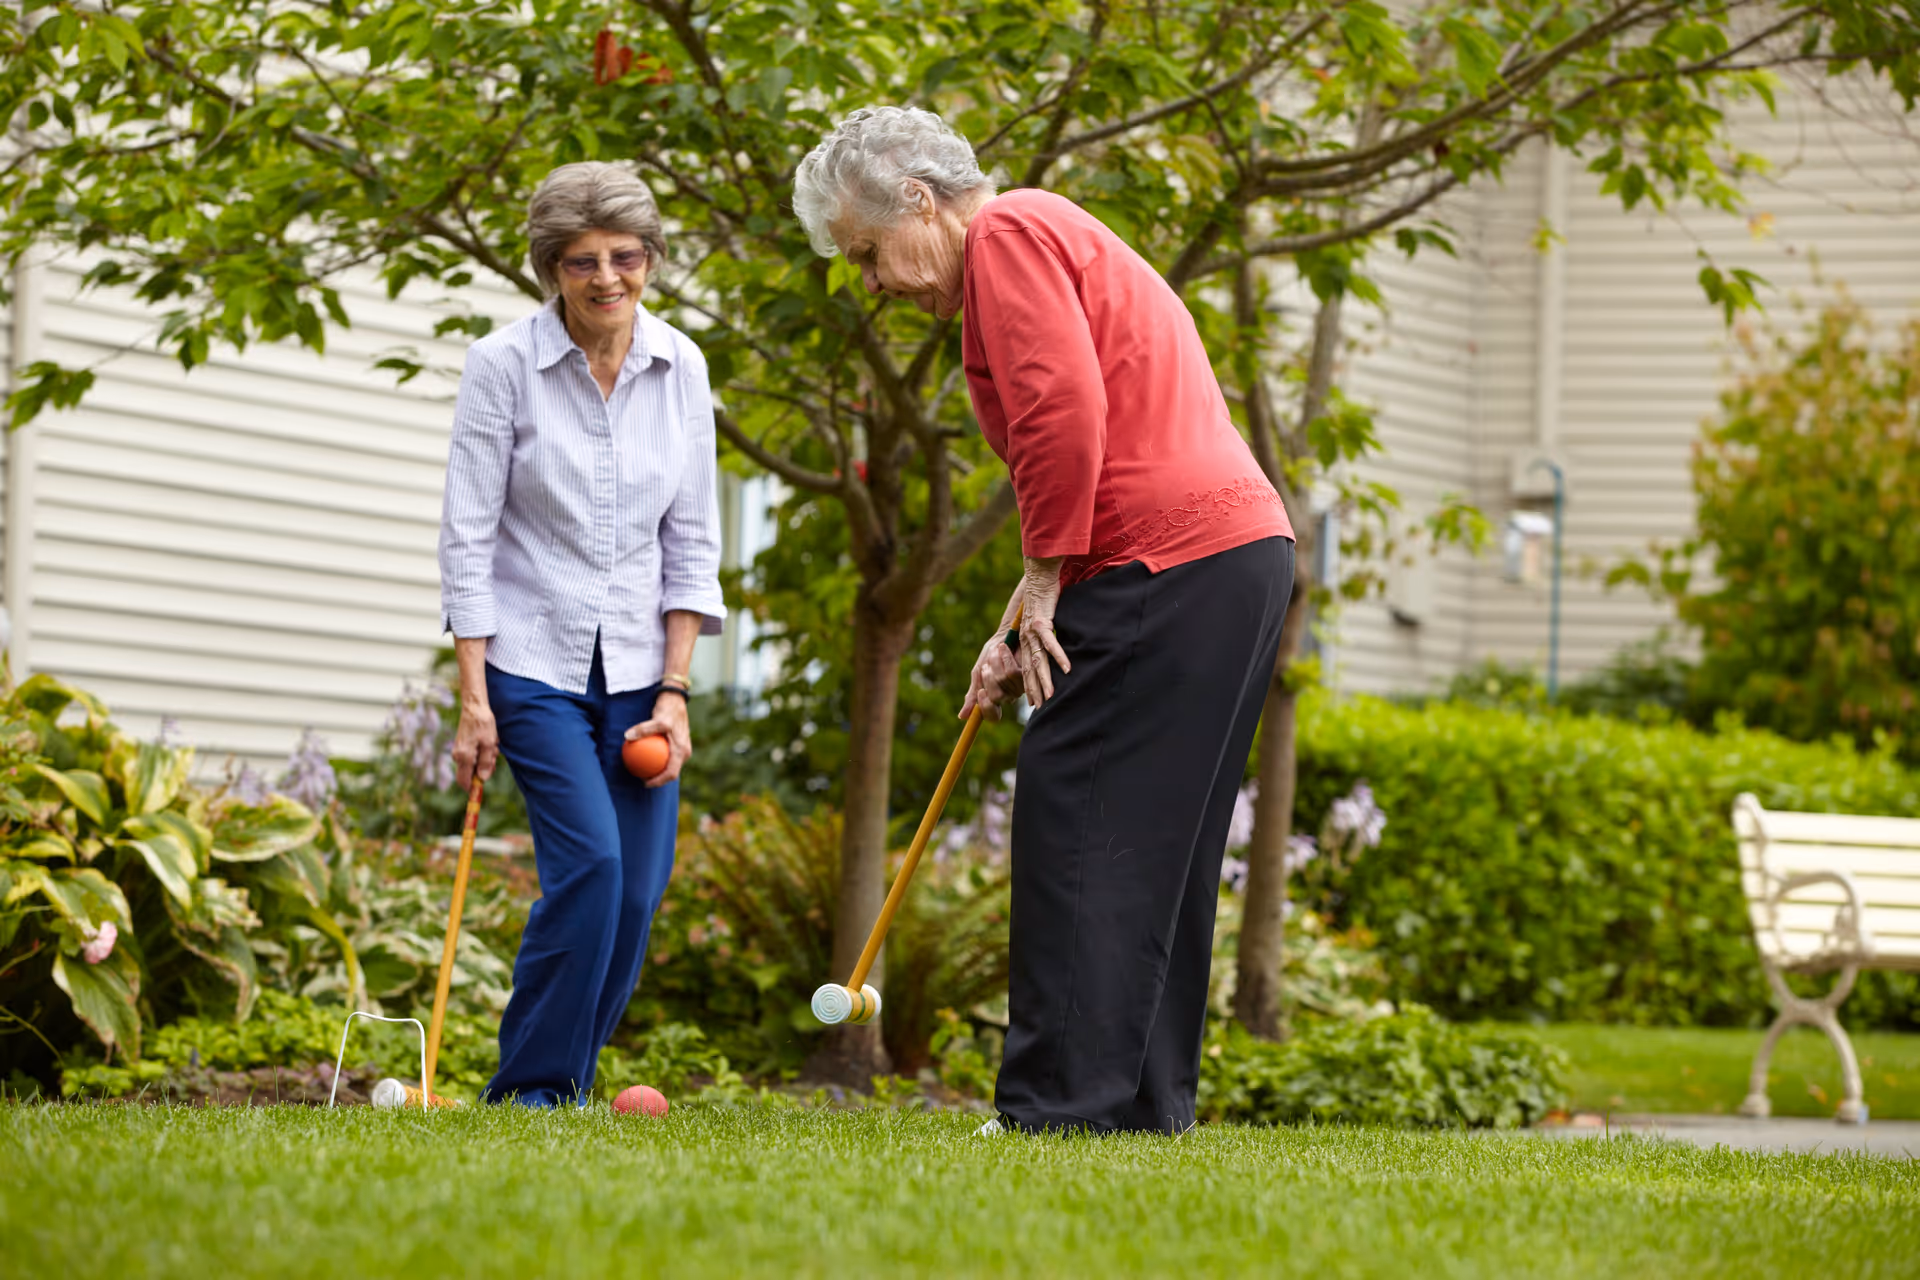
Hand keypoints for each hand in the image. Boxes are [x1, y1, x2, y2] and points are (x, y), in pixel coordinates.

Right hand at [452, 700, 499, 791]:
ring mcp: (459, 750)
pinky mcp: (462, 746)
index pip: (464, 781)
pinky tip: (489, 741)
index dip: (472, 788)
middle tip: (494, 756)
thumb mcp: (489, 743)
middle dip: (484, 769)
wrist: (474, 706)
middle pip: (471, 774)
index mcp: (464, 756)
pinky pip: (473, 756)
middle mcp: (458, 756)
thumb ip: (486, 762)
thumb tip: (482, 778)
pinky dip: (483, 752)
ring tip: (493, 744)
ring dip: (486, 759)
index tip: (481, 790)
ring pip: (474, 764)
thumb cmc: (483, 723)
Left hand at [625, 691, 691, 787]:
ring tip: (643, 771)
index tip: (645, 783)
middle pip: (671, 772)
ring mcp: (682, 749)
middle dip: (658, 779)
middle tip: (642, 778)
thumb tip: (627, 737)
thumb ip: (644, 729)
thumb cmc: (668, 710)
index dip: (658, 781)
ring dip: (658, 770)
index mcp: (682, 751)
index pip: (671, 773)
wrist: (675, 699)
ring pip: (670, 765)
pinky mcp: (678, 744)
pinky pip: (668, 756)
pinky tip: (645, 758)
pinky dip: (657, 760)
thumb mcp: (657, 719)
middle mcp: (684, 752)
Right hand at [960, 630, 1025, 721]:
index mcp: (996, 697)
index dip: (985, 707)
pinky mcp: (1028, 673)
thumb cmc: (991, 654)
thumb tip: (962, 717)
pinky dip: (1004, 658)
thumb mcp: (978, 674)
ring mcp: (1020, 685)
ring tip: (995, 652)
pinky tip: (1003, 648)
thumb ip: (972, 694)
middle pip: (996, 697)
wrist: (1005, 634)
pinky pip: (1013, 672)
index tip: (980, 692)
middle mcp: (1010, 695)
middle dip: (988, 677)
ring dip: (995, 664)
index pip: (993, 716)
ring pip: (1003, 682)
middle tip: (986, 664)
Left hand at [1015, 565, 1070, 709]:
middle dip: (1034, 689)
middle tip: (1038, 707)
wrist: (1038, 574)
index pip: (1026, 667)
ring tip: (1051, 695)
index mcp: (1025, 639)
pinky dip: (1059, 656)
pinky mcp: (1042, 621)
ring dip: (1045, 679)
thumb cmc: (1042, 596)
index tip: (1033, 702)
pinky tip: (1066, 669)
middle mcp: (1026, 637)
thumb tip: (1049, 646)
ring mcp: (1032, 630)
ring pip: (1039, 660)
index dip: (1029, 685)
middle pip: (1030, 668)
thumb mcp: (1040, 619)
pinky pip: (1051, 642)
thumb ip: (1042, 633)